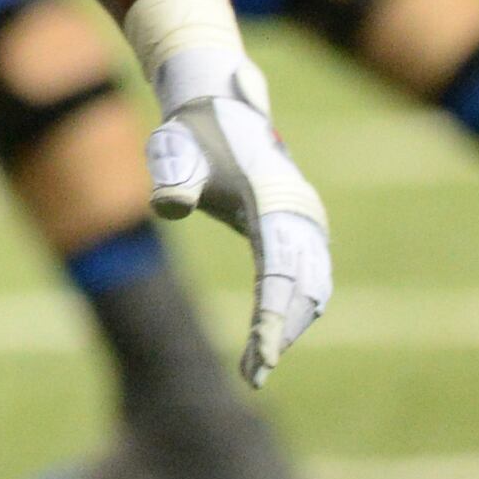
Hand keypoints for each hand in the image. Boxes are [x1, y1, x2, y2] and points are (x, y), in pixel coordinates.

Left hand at [129, 0, 331, 387]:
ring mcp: (305, 220)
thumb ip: (173, 178)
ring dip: (289, 325)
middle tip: (254, 374)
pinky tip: (269, 339)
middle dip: (281, 332)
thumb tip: (168, 206)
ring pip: (310, 286)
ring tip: (256, 366)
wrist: (219, 104)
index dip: (273, 318)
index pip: (279, 272)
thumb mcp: (176, 151)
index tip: (263, 355)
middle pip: (300, 286)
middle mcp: (299, 212)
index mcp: (275, 199)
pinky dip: (294, 308)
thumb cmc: (193, 134)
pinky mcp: (301, 226)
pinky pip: (306, 276)